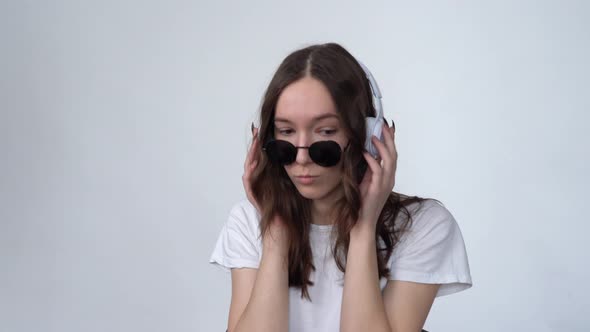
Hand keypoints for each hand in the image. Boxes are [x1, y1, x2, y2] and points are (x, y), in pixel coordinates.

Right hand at [243, 124, 289, 252]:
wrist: (285, 234)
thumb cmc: (293, 216)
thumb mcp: (296, 189)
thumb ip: (298, 175)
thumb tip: (307, 158)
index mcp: (269, 181)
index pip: (264, 159)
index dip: (264, 145)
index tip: (266, 131)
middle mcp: (261, 185)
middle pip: (254, 160)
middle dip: (255, 145)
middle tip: (257, 130)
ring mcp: (256, 192)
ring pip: (249, 169)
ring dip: (251, 155)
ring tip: (255, 142)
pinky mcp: (254, 200)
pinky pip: (249, 185)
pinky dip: (250, 173)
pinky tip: (252, 163)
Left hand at [353, 120, 396, 234]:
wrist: (362, 222)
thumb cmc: (362, 202)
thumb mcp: (366, 181)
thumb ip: (368, 169)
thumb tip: (365, 153)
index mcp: (388, 176)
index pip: (392, 155)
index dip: (391, 140)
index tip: (387, 127)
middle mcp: (390, 179)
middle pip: (393, 154)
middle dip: (389, 139)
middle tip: (383, 126)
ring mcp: (385, 184)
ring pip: (389, 161)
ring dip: (382, 147)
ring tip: (374, 136)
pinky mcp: (378, 189)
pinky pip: (377, 171)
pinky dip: (372, 160)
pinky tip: (365, 153)